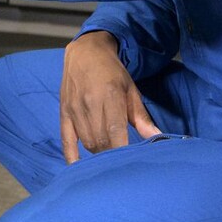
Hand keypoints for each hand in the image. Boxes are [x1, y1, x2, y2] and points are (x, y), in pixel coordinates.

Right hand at [59, 31, 160, 162]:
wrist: (85, 53)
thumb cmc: (112, 72)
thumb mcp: (131, 91)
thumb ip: (142, 117)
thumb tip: (158, 138)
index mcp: (110, 97)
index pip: (116, 132)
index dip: (123, 151)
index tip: (132, 164)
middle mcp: (90, 104)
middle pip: (101, 141)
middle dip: (113, 154)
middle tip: (124, 161)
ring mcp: (74, 109)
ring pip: (88, 142)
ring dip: (99, 153)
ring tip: (110, 157)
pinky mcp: (64, 113)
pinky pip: (66, 140)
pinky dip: (72, 156)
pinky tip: (79, 168)